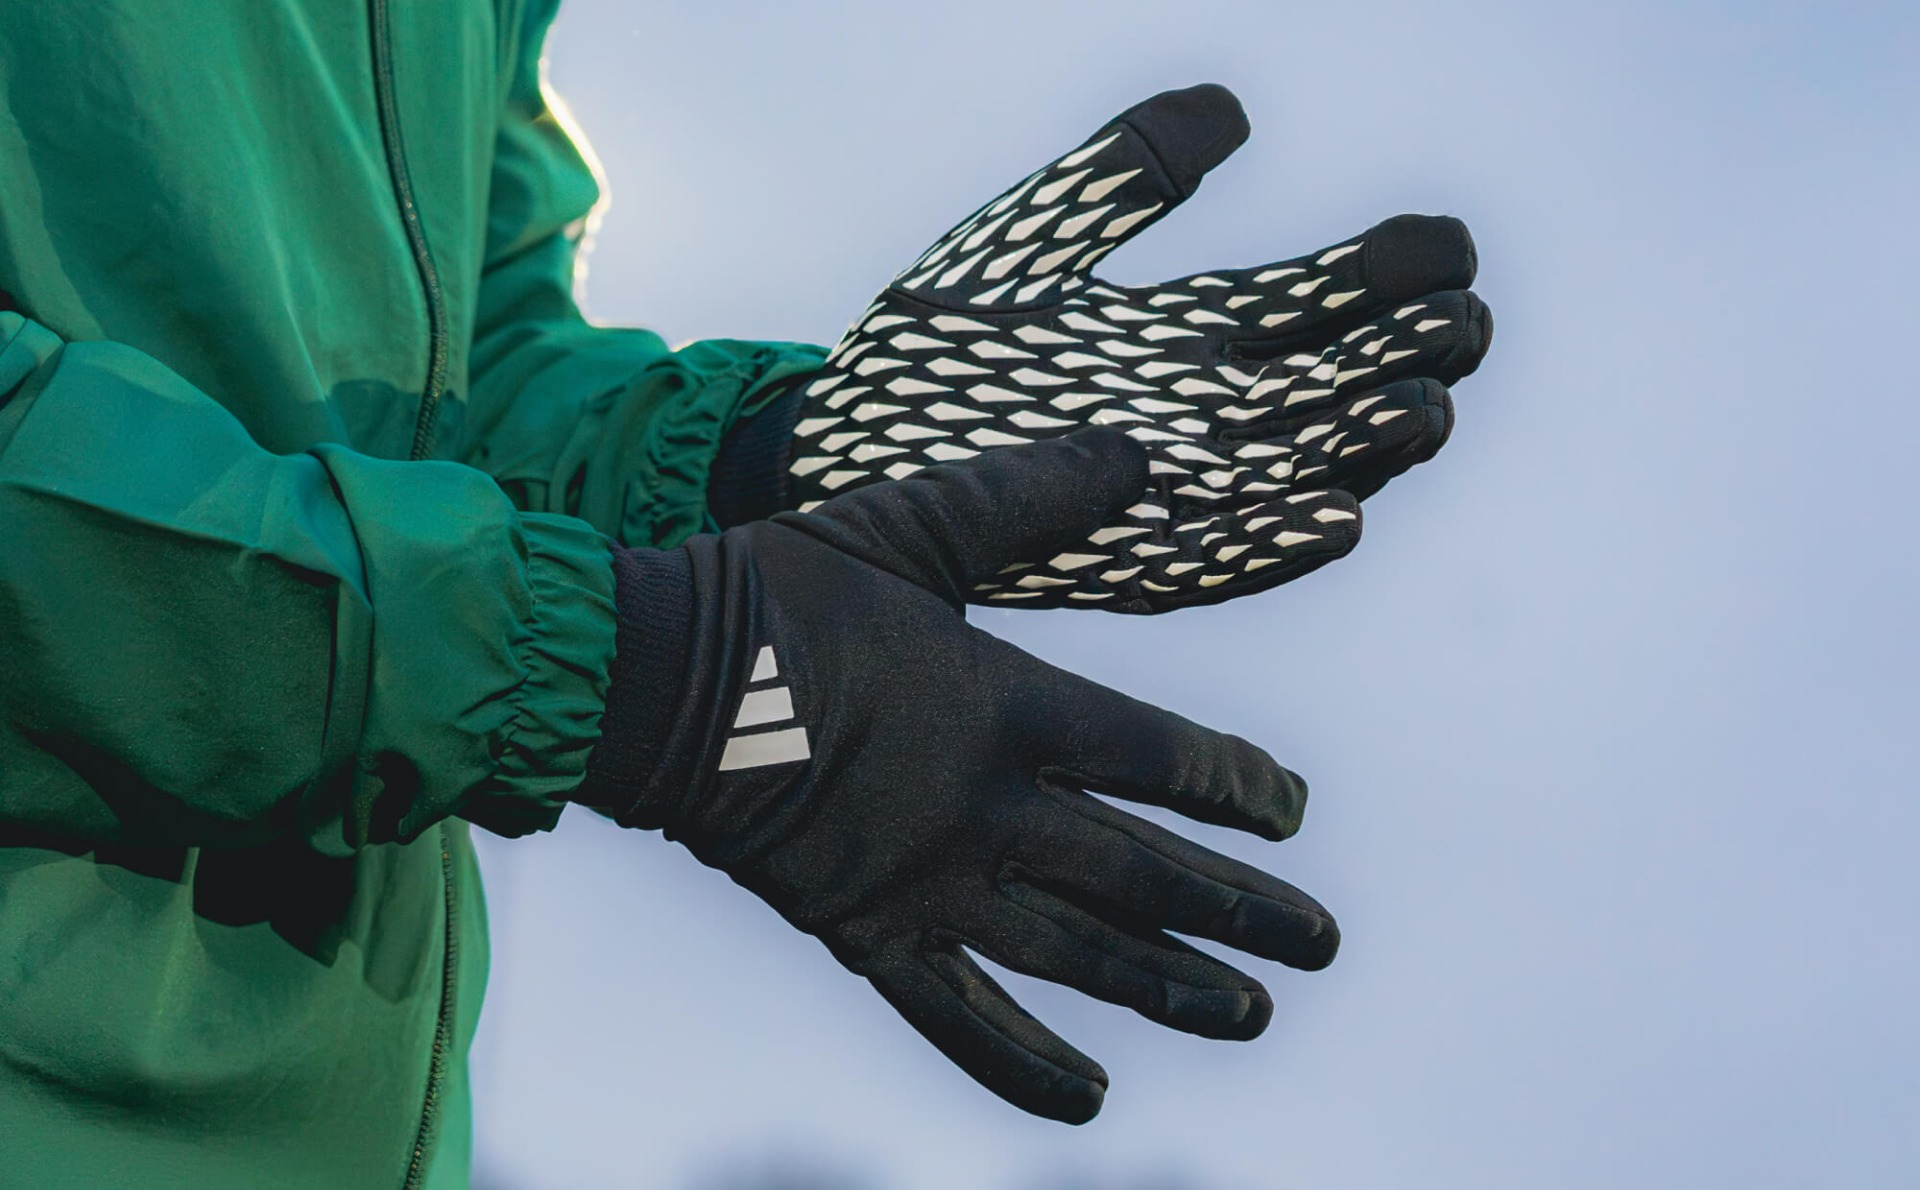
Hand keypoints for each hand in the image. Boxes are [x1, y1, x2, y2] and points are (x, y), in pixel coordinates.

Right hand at [580, 430, 1337, 1121]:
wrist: (653, 684)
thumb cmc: (778, 594)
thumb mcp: (910, 527)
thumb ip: (1028, 496)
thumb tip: (1136, 447)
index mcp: (1008, 707)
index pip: (1161, 758)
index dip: (1238, 787)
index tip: (1291, 811)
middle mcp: (988, 810)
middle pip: (1145, 873)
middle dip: (1241, 909)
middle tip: (1319, 944)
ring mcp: (932, 883)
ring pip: (1078, 955)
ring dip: (1170, 986)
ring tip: (1250, 1014)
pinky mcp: (867, 934)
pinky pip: (959, 1020)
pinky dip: (1023, 1065)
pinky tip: (1088, 1101)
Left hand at [786, 84, 1490, 611]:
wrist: (832, 449)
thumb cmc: (927, 352)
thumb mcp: (1025, 242)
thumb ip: (1119, 176)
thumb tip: (1231, 107)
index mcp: (1178, 335)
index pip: (1307, 301)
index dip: (1381, 274)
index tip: (1447, 245)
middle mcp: (1188, 417)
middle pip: (1323, 388)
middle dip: (1400, 358)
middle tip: (1461, 322)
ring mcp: (1159, 492)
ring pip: (1290, 472)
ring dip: (1361, 447)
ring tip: (1425, 406)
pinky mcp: (1112, 560)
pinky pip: (1211, 561)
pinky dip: (1274, 545)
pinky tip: (1337, 518)